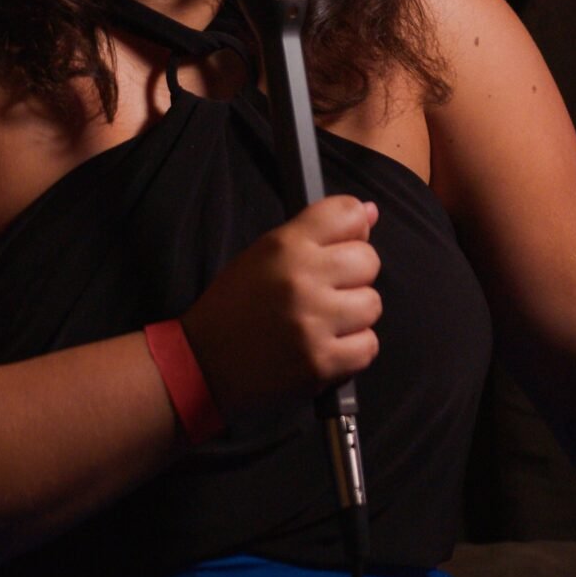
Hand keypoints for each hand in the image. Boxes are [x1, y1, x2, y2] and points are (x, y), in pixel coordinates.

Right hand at [181, 196, 380, 419]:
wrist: (203, 364)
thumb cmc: (233, 306)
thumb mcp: (263, 254)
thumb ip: (317, 231)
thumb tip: (371, 212)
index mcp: (285, 245)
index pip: (349, 213)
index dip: (354, 228)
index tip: (343, 243)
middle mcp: (302, 279)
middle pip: (369, 260)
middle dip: (354, 275)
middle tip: (327, 290)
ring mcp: (313, 323)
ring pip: (372, 304)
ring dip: (354, 315)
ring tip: (323, 321)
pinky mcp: (321, 363)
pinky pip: (368, 346)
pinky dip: (353, 349)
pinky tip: (326, 345)